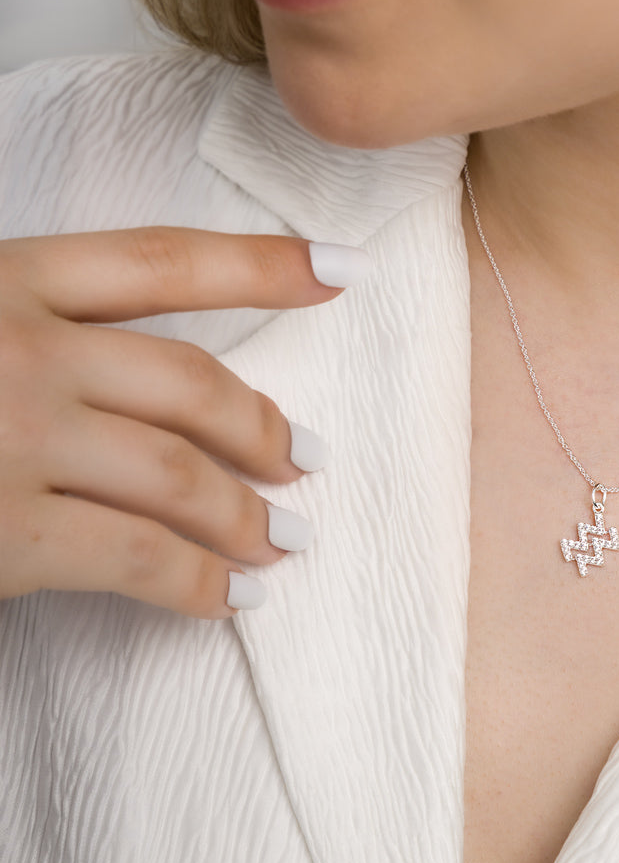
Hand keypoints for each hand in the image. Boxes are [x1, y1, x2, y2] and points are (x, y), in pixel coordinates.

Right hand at [0, 227, 370, 617]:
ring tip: (284, 541)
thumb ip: (34, 325)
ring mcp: (12, 440)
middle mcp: (18, 348)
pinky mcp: (1, 536)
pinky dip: (198, 584)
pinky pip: (138, 559)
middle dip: (263, 426)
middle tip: (306, 460)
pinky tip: (230, 600)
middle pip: (191, 383)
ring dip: (247, 516)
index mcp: (1, 279)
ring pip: (180, 475)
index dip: (263, 266)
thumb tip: (133, 375)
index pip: (163, 263)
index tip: (340, 272)